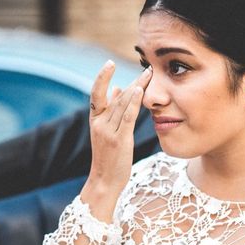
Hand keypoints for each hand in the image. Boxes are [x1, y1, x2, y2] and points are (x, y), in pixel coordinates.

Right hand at [80, 60, 151, 221]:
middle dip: (133, 81)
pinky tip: (139, 91)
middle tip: (147, 68)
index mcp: (95, 120)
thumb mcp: (107, 131)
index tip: (109, 63)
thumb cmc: (108, 157)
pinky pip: (126, 118)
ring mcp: (108, 132)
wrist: (104, 181)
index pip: (96, 93)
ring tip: (149, 74)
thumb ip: (111, 110)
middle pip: (116, 96)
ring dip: (137, 88)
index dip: (102, 77)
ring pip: (122, 105)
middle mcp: (99, 123)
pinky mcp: (119, 140)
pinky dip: (132, 103)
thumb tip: (117, 89)